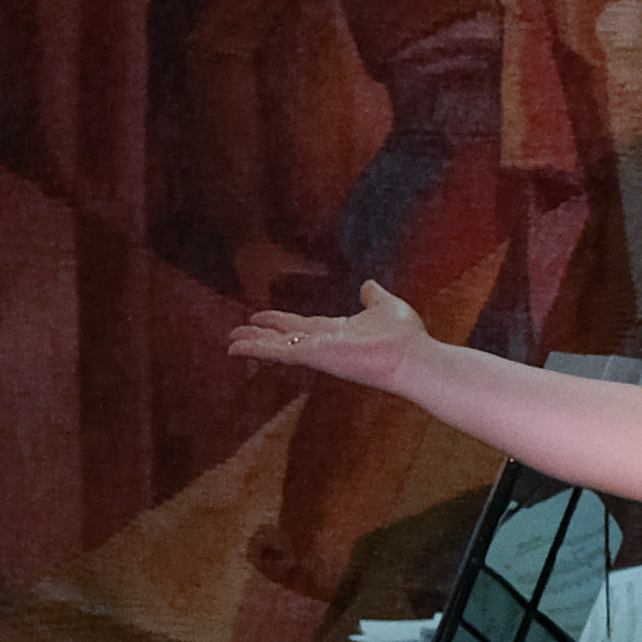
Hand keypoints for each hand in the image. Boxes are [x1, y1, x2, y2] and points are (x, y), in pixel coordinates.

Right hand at [225, 279, 426, 386]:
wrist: (410, 356)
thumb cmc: (404, 337)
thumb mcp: (387, 306)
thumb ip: (374, 297)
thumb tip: (368, 285)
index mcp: (338, 332)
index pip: (303, 326)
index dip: (282, 322)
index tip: (263, 317)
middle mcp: (324, 344)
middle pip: (285, 337)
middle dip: (262, 334)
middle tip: (239, 331)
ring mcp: (316, 352)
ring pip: (277, 346)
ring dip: (253, 342)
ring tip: (231, 340)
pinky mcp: (312, 356)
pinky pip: (277, 352)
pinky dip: (255, 349)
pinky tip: (235, 346)